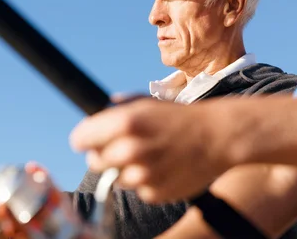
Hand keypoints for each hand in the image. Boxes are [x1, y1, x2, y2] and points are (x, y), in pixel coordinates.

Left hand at [69, 94, 232, 202]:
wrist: (217, 137)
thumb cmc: (179, 117)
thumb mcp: (144, 103)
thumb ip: (114, 110)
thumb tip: (92, 120)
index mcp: (123, 123)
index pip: (79, 139)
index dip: (85, 138)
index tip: (89, 139)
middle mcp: (129, 150)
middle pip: (94, 161)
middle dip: (103, 154)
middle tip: (120, 147)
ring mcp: (141, 175)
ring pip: (114, 178)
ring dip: (124, 169)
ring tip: (146, 155)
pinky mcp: (153, 193)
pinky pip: (136, 191)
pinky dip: (144, 182)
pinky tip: (160, 167)